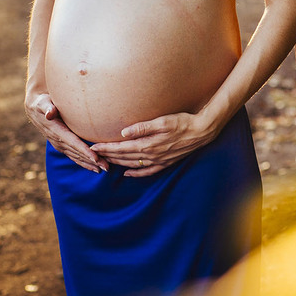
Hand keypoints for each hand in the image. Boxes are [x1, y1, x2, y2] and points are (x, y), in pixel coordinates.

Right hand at [25, 92, 106, 173]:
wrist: (35, 109)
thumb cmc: (42, 103)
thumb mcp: (43, 103)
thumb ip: (47, 108)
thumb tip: (50, 114)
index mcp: (56, 131)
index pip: (73, 142)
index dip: (84, 151)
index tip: (95, 158)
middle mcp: (58, 140)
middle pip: (77, 152)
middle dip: (92, 160)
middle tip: (106, 167)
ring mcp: (60, 144)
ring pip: (77, 156)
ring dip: (90, 164)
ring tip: (104, 169)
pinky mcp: (62, 145)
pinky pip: (74, 156)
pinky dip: (84, 162)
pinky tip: (94, 167)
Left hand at [90, 112, 216, 177]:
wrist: (202, 132)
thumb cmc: (183, 122)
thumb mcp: (163, 121)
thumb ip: (143, 127)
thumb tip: (123, 133)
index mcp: (148, 144)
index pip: (121, 148)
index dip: (106, 148)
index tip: (93, 147)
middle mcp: (151, 155)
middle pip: (124, 157)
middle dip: (107, 155)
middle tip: (93, 154)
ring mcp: (158, 161)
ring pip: (132, 164)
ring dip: (117, 163)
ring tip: (105, 161)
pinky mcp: (165, 163)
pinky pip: (147, 171)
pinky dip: (135, 173)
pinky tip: (128, 173)